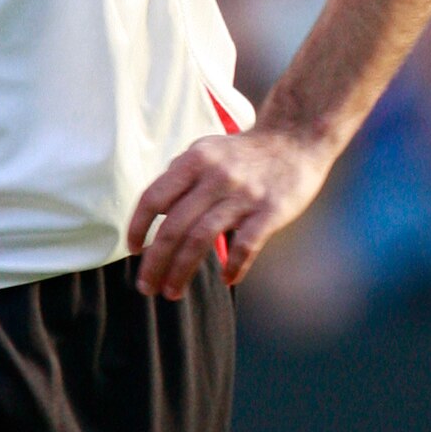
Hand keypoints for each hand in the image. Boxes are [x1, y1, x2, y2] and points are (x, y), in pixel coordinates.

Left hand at [127, 123, 337, 298]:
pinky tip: (226, 278)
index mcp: (194, 161)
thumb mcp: (206, 150)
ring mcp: (243, 195)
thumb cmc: (245, 152)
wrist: (296, 138)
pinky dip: (233, 266)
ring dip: (181, 272)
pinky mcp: (270, 211)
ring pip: (200, 240)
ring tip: (172, 292)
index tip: (133, 249)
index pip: (153, 198)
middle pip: (173, 227)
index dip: (138, 227)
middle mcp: (215, 177)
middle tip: (147, 287)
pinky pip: (245, 246)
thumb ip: (180, 175)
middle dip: (155, 263)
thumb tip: (152, 207)